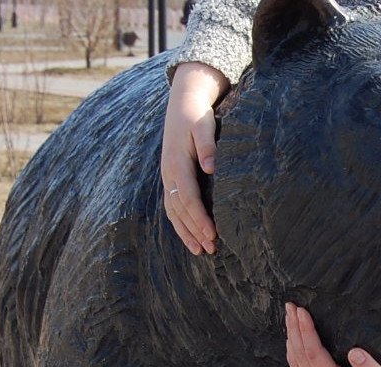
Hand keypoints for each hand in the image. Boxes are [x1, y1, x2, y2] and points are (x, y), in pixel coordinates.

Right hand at [161, 62, 228, 254]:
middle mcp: (169, 174)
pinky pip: (172, 206)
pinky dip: (181, 223)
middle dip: (195, 231)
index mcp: (177, 164)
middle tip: (211, 250)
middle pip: (180, 210)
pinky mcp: (171, 178)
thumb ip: (207, 145)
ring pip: (174, 211)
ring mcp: (167, 177)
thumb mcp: (204, 124)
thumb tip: (211, 167)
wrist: (183, 102)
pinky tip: (191, 236)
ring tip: (201, 251)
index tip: (212, 234)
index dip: (199, 218)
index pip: (188, 198)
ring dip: (187, 232)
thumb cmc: (197, 115)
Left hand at [285, 304, 380, 366]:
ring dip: (292, 337)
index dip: (306, 331)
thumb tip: (354, 352)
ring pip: (297, 362)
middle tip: (290, 305)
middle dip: (294, 329)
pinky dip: (294, 350)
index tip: (302, 310)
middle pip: (300, 356)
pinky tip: (294, 337)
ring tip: (289, 315)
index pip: (314, 354)